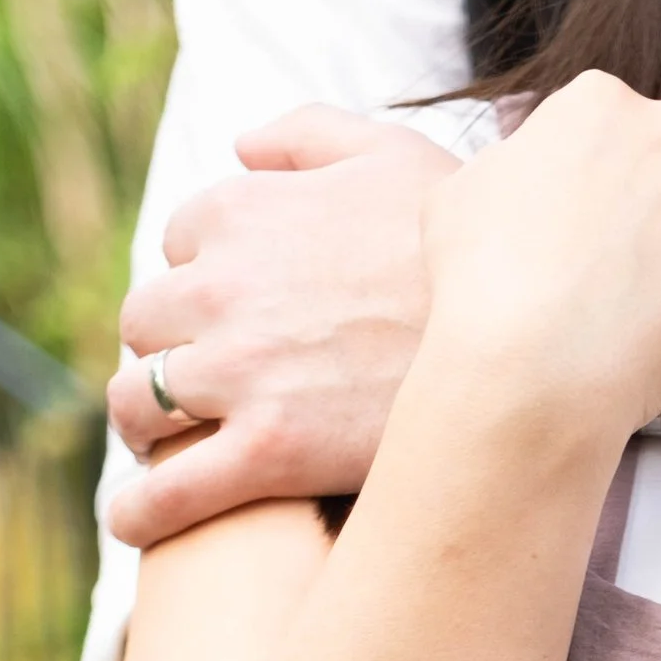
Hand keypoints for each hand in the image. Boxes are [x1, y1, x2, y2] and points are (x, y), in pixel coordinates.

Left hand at [108, 108, 452, 548]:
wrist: (527, 333)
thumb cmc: (469, 246)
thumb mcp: (393, 154)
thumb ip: (310, 135)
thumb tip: (242, 146)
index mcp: (241, 209)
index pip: (179, 248)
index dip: (202, 287)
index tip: (230, 319)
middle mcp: (221, 286)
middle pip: (145, 326)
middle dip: (162, 354)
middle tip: (191, 391)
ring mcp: (239, 373)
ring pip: (139, 405)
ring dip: (144, 428)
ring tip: (164, 453)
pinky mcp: (268, 453)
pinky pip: (169, 491)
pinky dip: (138, 512)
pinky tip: (132, 525)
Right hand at [417, 72, 660, 447]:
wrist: (533, 372)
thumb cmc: (482, 299)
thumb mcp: (460, 199)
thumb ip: (505, 165)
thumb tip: (518, 165)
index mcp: (591, 100)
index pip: (625, 121)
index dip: (618, 177)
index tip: (610, 228)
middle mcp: (660, 119)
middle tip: (648, 263)